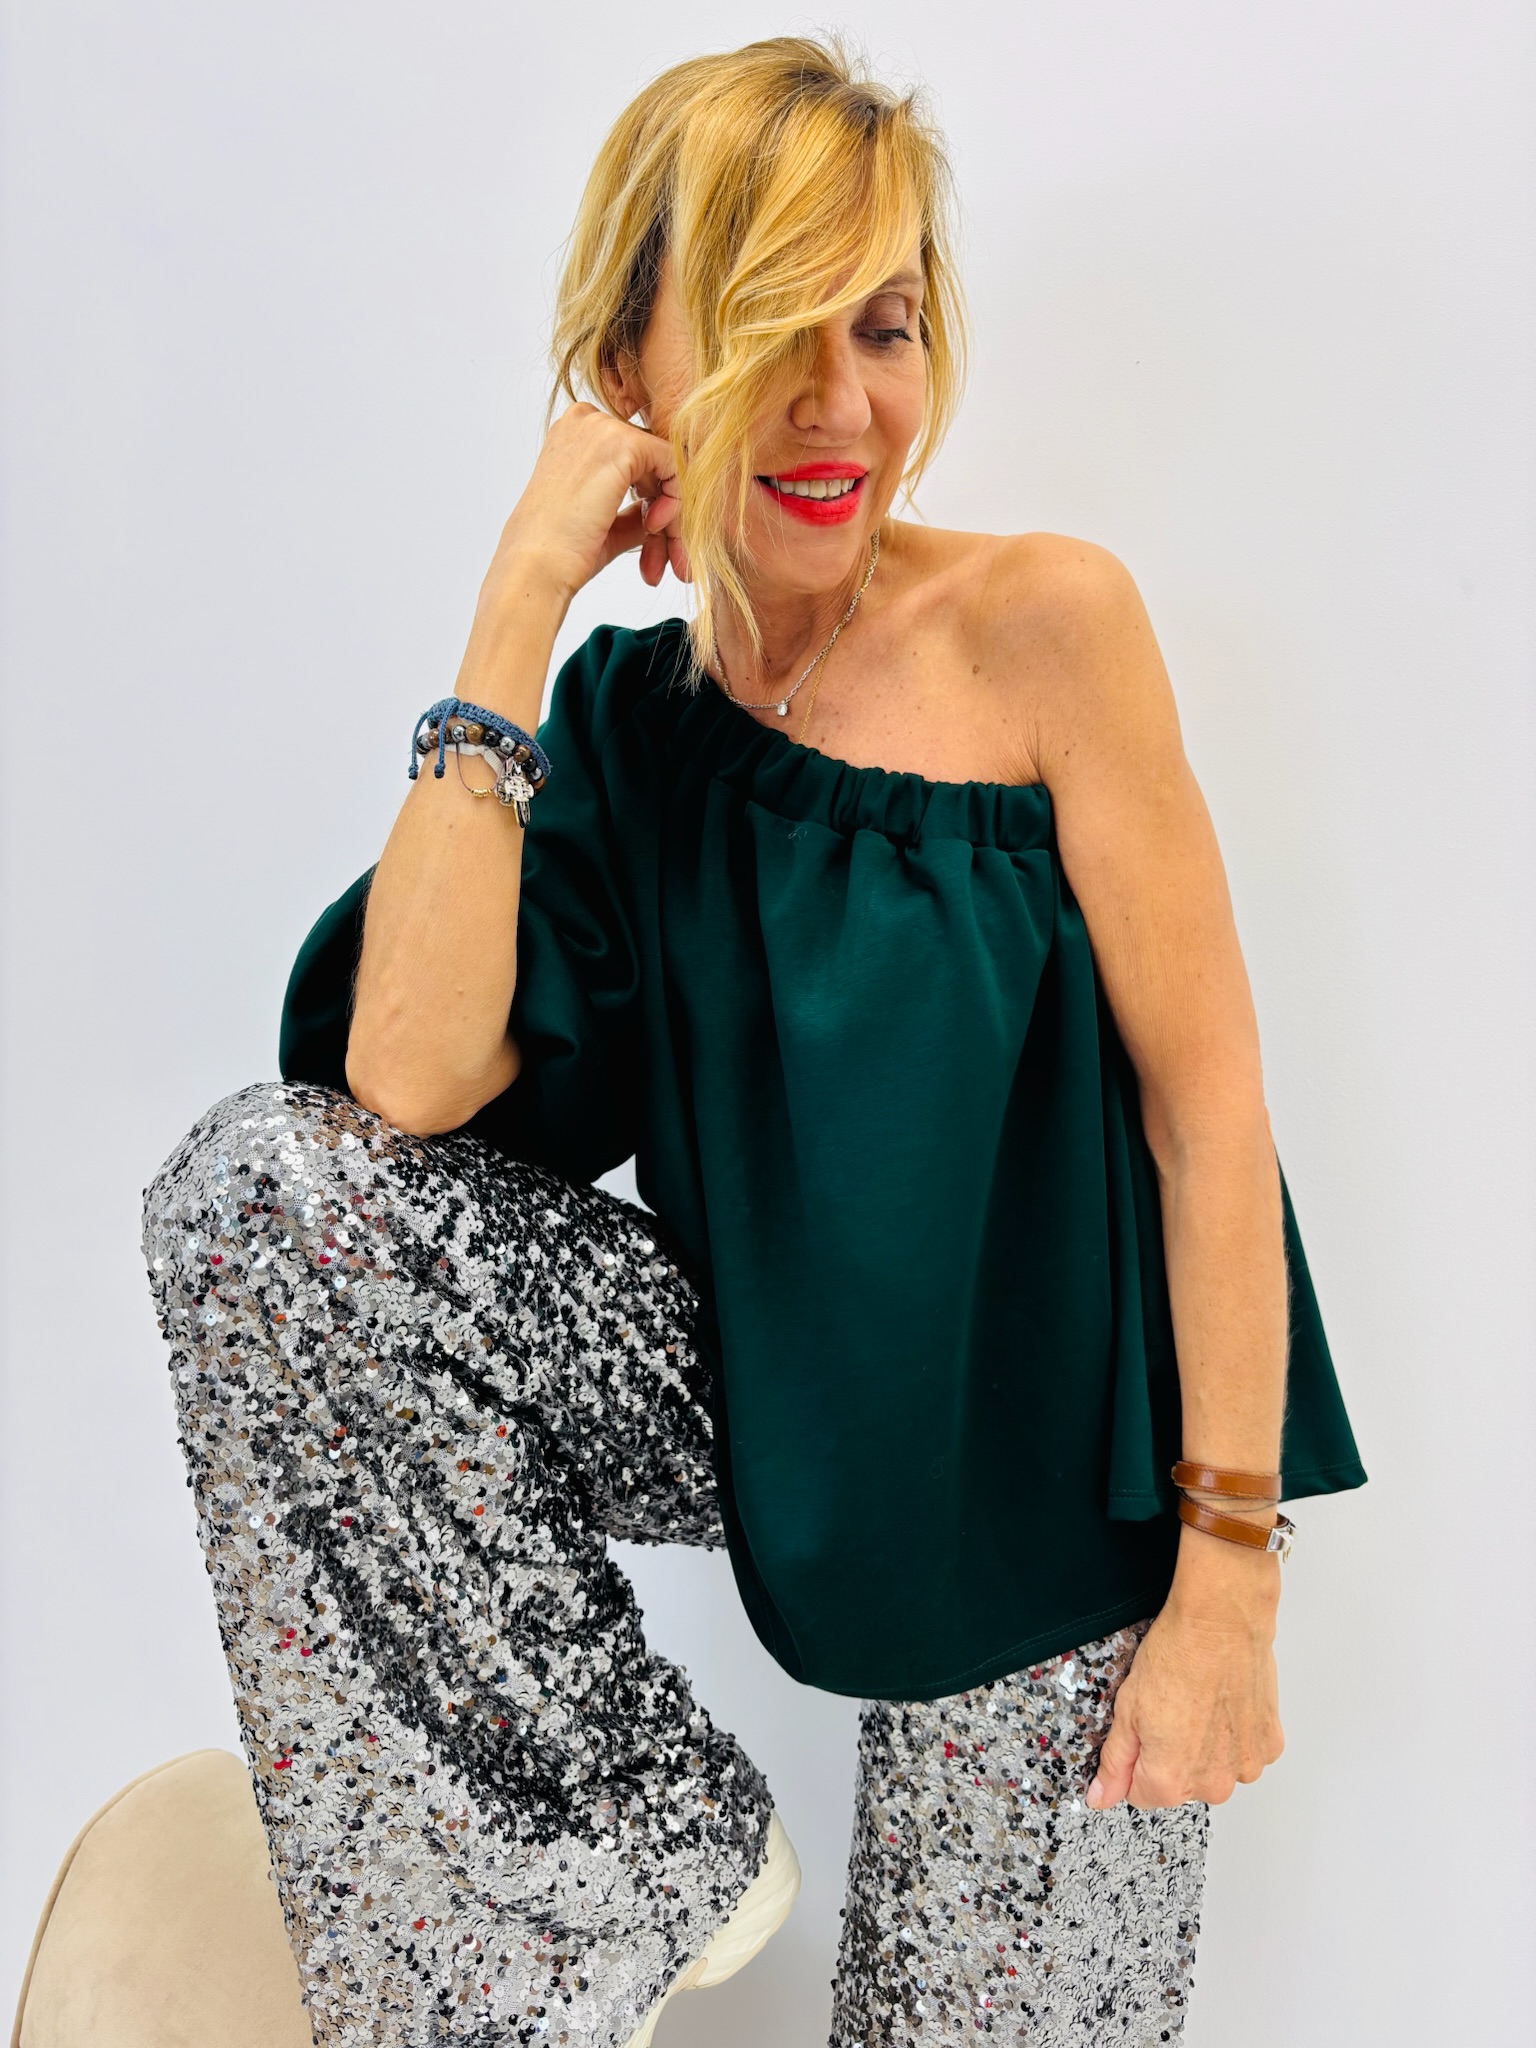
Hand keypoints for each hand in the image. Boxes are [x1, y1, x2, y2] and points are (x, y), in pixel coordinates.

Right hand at [485, 402, 689, 612]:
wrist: (537, 566)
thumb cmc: (559, 551)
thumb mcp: (604, 520)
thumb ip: (636, 505)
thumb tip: (665, 506)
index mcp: (573, 434)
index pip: (634, 457)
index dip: (652, 498)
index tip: (653, 537)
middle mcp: (586, 421)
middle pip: (652, 459)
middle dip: (665, 510)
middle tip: (667, 556)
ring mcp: (603, 428)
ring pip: (665, 463)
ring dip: (672, 512)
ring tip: (660, 555)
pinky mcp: (623, 444)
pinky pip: (673, 463)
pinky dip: (675, 500)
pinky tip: (655, 528)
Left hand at [1085, 1554, 1284, 1810]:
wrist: (1221, 1623)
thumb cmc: (1176, 1657)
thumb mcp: (1126, 1709)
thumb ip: (1115, 1761)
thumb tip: (1101, 1797)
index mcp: (1171, 1780)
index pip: (1141, 1795)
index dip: (1135, 1762)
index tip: (1142, 1731)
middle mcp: (1213, 1784)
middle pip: (1181, 1785)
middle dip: (1171, 1757)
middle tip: (1172, 1711)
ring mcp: (1246, 1766)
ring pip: (1216, 1770)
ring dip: (1207, 1749)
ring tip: (1201, 1704)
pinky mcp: (1269, 1744)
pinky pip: (1244, 1753)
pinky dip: (1234, 1735)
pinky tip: (1224, 1703)